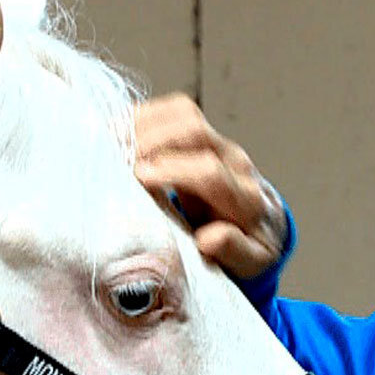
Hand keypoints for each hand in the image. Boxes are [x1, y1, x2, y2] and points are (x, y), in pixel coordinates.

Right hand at [134, 94, 286, 282]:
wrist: (264, 225)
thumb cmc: (250, 247)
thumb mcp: (249, 262)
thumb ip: (233, 250)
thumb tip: (209, 238)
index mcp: (247, 197)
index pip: (209, 172)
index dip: (172, 170)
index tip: (138, 178)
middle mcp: (235, 162)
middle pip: (195, 131)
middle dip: (152, 142)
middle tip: (117, 160)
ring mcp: (220, 143)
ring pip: (183, 113)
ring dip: (143, 124)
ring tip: (111, 144)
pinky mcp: (203, 134)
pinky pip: (173, 112)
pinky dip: (143, 118)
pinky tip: (119, 135)